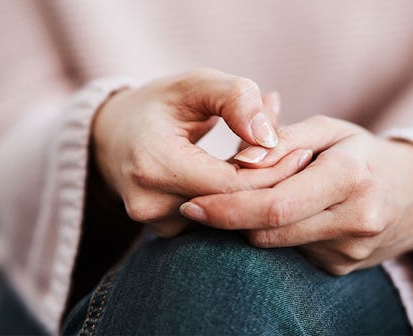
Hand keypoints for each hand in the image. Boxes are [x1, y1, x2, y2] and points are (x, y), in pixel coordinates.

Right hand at [93, 69, 311, 236]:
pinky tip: (241, 176)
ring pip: (226, 218)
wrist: (111, 137)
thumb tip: (270, 139)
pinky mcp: (164, 233)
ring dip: (252, 192)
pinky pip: (213, 222)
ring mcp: (155, 224)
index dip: (272, 171)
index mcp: (155, 164)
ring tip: (268, 159)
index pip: (233, 185)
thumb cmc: (158, 105)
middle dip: (269, 183)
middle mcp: (150, 204)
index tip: (301, 152)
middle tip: (297, 156)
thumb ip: (236, 99)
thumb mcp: (195, 84)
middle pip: (233, 207)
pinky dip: (233, 200)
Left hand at [180, 115, 412, 274]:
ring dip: (252, 224)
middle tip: (198, 206)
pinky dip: (276, 233)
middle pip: (268, 231)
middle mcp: (355, 220)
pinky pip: (290, 252)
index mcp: (351, 177)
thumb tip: (240, 161)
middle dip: (229, 219)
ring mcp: (350, 251)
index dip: (227, 208)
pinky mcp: (342, 267)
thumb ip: (282, 139)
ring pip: (275, 244)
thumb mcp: (328, 129)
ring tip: (254, 197)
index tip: (192, 204)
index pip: (274, 205)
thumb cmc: (361, 152)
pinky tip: (285, 214)